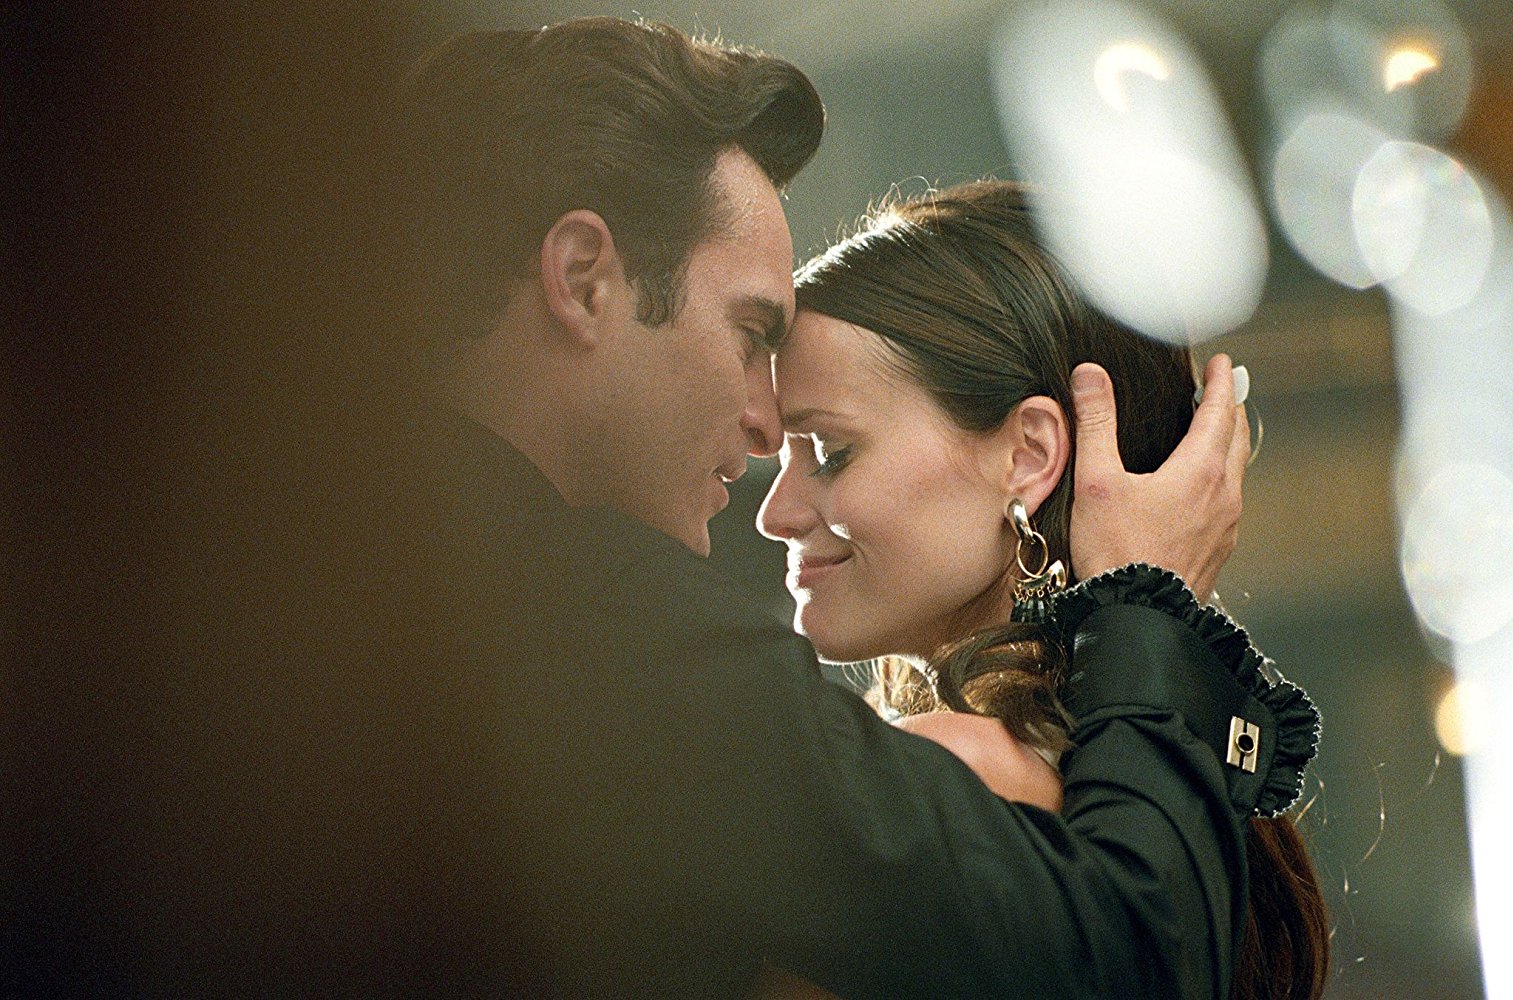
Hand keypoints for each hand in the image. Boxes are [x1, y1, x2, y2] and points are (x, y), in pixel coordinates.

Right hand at [1067, 354, 1249, 598]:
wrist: (1138, 618)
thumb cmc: (1117, 553)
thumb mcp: (1097, 482)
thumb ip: (1095, 423)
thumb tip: (1089, 375)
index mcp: (1200, 471)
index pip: (1220, 412)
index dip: (1221, 383)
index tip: (1224, 364)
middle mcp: (1223, 495)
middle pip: (1237, 439)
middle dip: (1230, 410)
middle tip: (1222, 391)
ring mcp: (1226, 526)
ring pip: (1236, 472)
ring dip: (1228, 445)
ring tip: (1212, 434)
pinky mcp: (1218, 550)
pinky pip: (1229, 502)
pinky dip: (1221, 478)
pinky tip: (1201, 489)